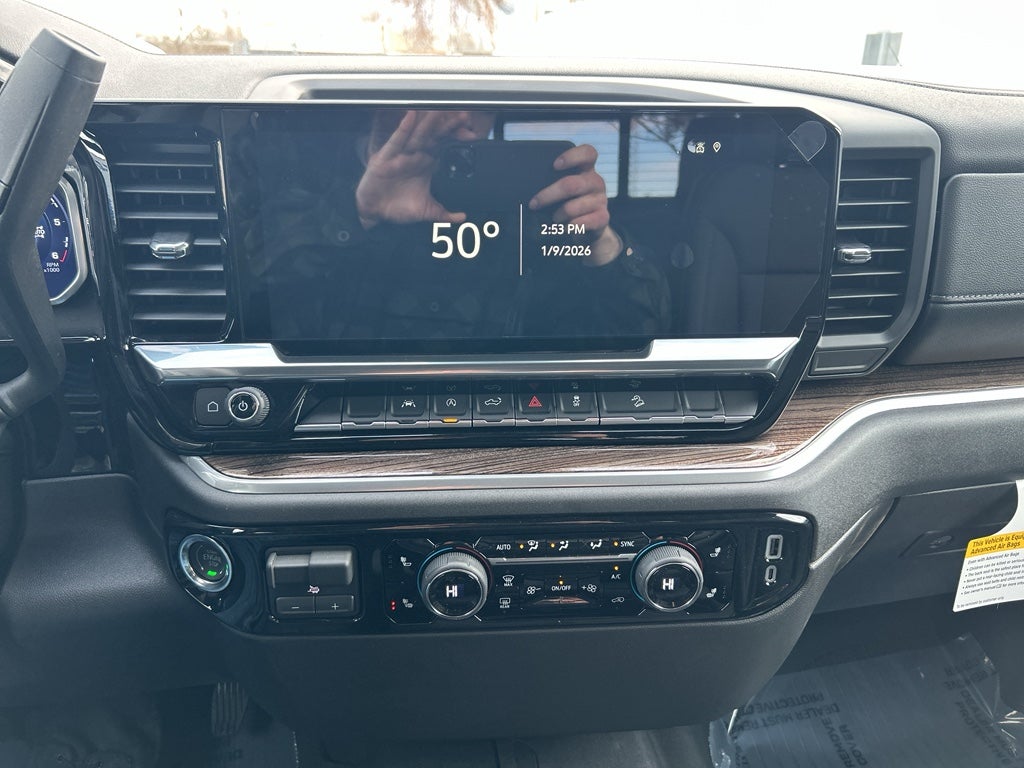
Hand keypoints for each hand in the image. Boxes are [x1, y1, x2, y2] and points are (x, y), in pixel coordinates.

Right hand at [355, 111, 466, 229]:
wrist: (375, 213)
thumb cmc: (397, 208)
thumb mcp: (426, 212)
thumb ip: (444, 214)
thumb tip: (462, 218)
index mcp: (426, 165)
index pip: (443, 148)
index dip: (455, 140)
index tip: (471, 132)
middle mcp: (414, 157)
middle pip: (433, 137)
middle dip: (447, 126)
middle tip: (463, 115)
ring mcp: (400, 156)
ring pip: (417, 135)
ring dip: (428, 122)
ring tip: (440, 109)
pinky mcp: (385, 158)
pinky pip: (396, 141)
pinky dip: (403, 129)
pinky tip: (410, 117)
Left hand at [527, 144, 622, 265]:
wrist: (588, 228)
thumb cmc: (569, 203)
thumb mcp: (563, 189)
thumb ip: (552, 182)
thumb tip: (525, 185)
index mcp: (586, 169)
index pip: (588, 153)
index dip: (572, 157)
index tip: (554, 165)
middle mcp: (596, 182)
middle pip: (572, 184)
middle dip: (548, 195)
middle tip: (534, 203)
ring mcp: (601, 200)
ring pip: (573, 207)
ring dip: (558, 215)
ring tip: (553, 219)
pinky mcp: (603, 218)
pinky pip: (582, 223)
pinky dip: (569, 227)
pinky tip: (564, 227)